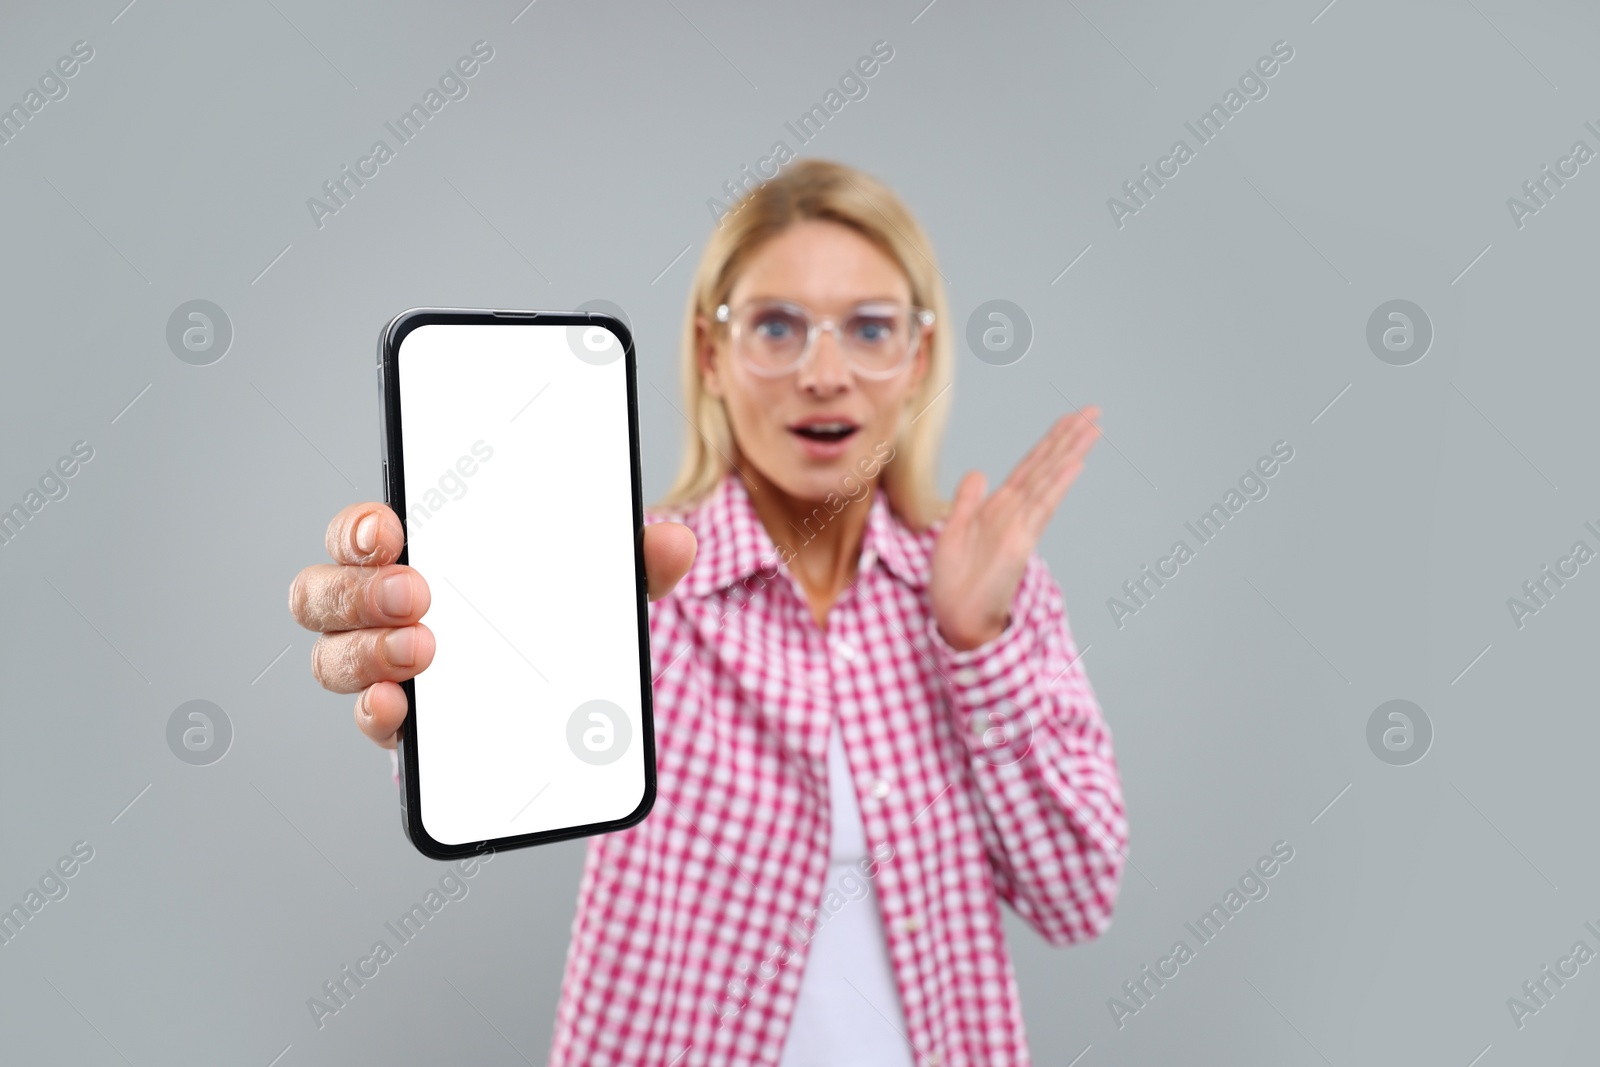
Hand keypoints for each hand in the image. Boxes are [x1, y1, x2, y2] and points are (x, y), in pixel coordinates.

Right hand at [287, 502, 697, 747]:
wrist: (574, 704)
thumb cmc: (562, 616)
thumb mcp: (603, 584)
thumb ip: (636, 560)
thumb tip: (676, 541)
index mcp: (424, 556)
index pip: (364, 532)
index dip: (360, 527)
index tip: (391, 529)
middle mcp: (385, 611)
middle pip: (324, 593)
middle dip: (359, 590)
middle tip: (417, 593)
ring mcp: (388, 670)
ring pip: (333, 657)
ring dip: (365, 652)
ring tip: (421, 652)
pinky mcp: (407, 728)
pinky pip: (371, 720)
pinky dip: (375, 714)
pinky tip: (397, 710)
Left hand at [929, 407, 1100, 650]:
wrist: (955, 620)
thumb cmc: (954, 584)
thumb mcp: (952, 532)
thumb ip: (967, 502)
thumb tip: (978, 472)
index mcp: (997, 508)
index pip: (1029, 467)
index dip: (1049, 442)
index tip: (1069, 419)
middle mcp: (1014, 513)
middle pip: (1045, 467)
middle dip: (1069, 438)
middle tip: (1094, 411)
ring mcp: (1020, 526)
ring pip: (1048, 480)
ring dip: (1070, 452)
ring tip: (1092, 427)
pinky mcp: (1019, 543)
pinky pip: (1040, 508)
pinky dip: (1056, 485)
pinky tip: (1074, 465)